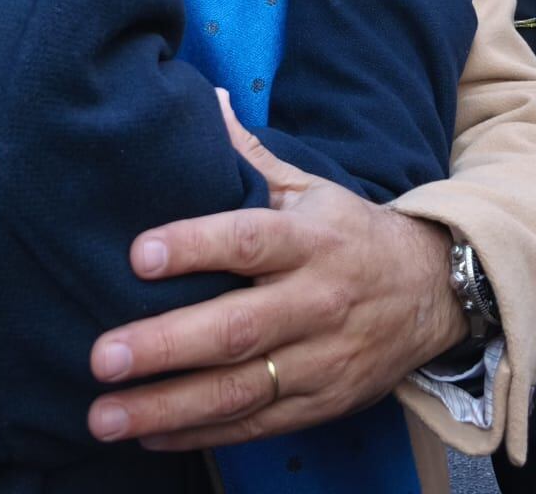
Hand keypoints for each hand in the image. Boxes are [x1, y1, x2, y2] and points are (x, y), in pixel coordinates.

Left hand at [87, 90, 467, 449]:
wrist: (433, 293)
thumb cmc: (352, 236)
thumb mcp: (310, 189)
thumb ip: (252, 158)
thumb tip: (208, 100)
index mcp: (311, 240)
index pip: (249, 240)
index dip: (195, 246)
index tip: (138, 254)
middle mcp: (316, 302)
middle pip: (237, 328)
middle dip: (165, 345)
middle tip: (102, 356)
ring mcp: (320, 360)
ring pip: (239, 390)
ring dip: (168, 406)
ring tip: (105, 414)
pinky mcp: (321, 403)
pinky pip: (254, 425)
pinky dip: (199, 433)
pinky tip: (148, 435)